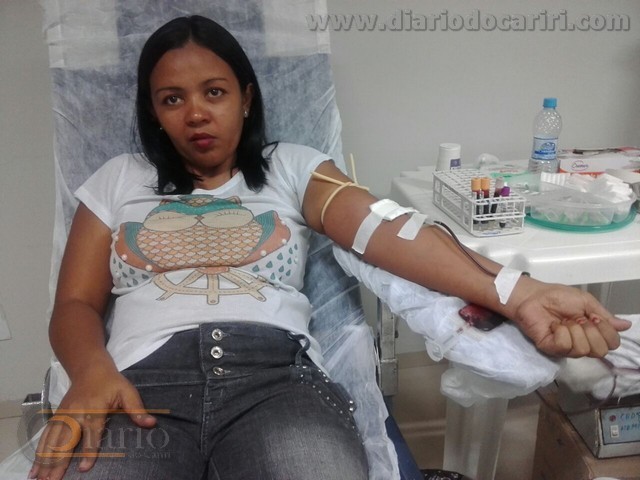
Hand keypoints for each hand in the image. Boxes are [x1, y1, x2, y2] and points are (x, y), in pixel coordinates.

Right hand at [29, 367, 155, 479]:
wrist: (89, 368)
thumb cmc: (111, 382)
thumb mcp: (127, 392)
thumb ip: (137, 409)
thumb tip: (151, 423)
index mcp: (94, 410)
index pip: (92, 434)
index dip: (89, 451)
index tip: (84, 469)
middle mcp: (76, 415)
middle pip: (66, 441)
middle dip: (58, 462)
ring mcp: (63, 416)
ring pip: (52, 441)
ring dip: (45, 461)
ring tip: (39, 479)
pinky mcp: (57, 417)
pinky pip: (46, 436)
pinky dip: (39, 453)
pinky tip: (34, 468)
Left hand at [508, 277, 631, 357]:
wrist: (533, 296)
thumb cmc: (558, 297)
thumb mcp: (586, 302)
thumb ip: (605, 316)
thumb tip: (626, 325)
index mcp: (593, 333)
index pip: (612, 344)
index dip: (606, 331)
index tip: (594, 317)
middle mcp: (582, 343)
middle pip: (600, 351)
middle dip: (591, 331)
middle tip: (578, 319)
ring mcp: (566, 348)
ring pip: (582, 349)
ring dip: (574, 329)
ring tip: (564, 321)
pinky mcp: (551, 348)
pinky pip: (565, 346)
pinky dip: (561, 331)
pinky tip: (554, 325)